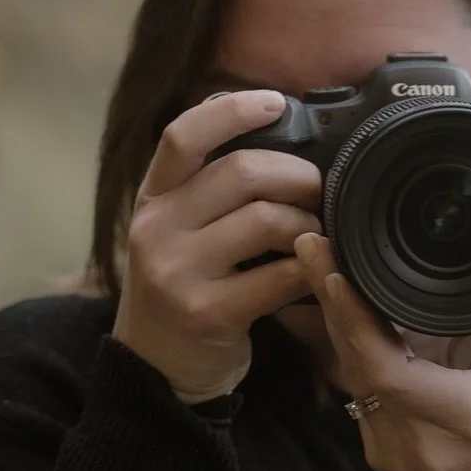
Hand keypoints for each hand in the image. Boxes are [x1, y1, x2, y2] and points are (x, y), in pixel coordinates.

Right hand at [113, 89, 321, 401]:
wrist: (157, 368)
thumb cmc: (183, 288)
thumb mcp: (177, 231)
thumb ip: (210, 190)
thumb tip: (279, 139)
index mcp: (152, 200)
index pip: (183, 136)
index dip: (233, 110)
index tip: (276, 102)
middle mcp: (156, 230)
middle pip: (241, 172)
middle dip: (297, 174)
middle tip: (318, 189)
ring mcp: (178, 273)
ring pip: (266, 220)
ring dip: (308, 223)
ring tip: (315, 234)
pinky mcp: (208, 313)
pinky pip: (281, 276)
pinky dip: (311, 268)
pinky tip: (315, 272)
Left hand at [293, 216, 470, 470]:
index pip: (391, 373)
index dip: (356, 323)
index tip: (338, 273)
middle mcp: (424, 448)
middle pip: (359, 366)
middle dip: (334, 302)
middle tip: (313, 242)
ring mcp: (397, 456)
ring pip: (351, 376)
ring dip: (335, 320)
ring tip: (317, 260)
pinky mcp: (382, 452)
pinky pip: (356, 391)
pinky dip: (349, 346)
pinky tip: (334, 303)